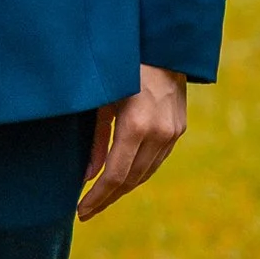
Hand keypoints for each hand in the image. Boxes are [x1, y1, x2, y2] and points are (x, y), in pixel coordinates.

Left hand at [78, 66, 186, 221]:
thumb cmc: (123, 68)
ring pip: (146, 173)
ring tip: (101, 199)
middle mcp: (159, 133)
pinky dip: (138, 172)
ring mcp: (172, 133)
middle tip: (86, 212)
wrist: (163, 46)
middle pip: (131, 180)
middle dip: (107, 198)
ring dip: (123, 189)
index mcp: (136, 125)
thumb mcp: (102, 101)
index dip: (97, 197)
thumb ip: (95, 141)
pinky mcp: (178, 129)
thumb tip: (88, 177)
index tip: (81, 211)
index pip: (115, 175)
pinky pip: (156, 160)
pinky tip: (123, 178)